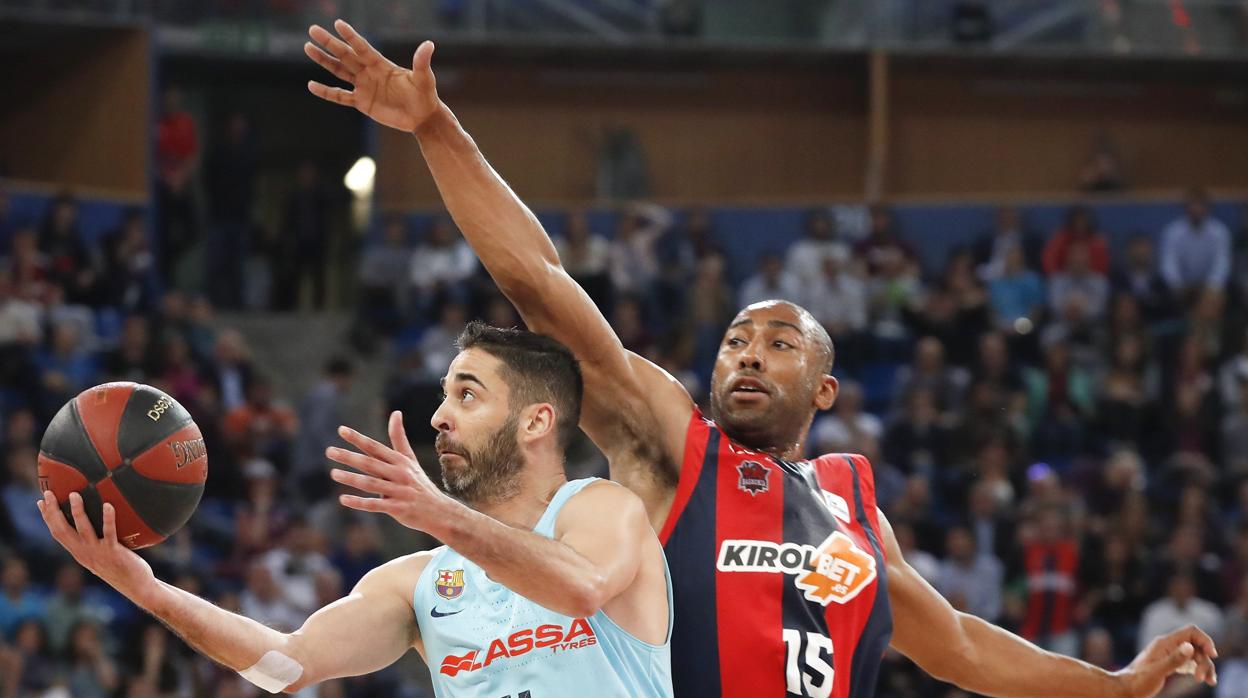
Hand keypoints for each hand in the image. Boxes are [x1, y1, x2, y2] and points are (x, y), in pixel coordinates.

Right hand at [37, 491, 156, 602]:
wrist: (136, 586)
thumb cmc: (122, 567)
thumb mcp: (102, 554)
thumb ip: (96, 540)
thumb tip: (98, 519)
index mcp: (79, 552)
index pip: (58, 533)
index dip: (48, 518)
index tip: (41, 501)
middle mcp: (84, 553)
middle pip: (62, 530)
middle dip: (53, 511)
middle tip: (48, 493)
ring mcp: (97, 553)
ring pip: (83, 529)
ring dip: (77, 511)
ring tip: (74, 494)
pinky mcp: (113, 552)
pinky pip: (109, 532)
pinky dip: (108, 518)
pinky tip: (108, 505)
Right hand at [305, 19, 440, 132]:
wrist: (422, 117)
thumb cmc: (425, 95)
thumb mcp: (424, 78)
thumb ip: (421, 62)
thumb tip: (428, 44)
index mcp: (381, 64)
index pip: (363, 48)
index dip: (351, 37)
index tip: (338, 24)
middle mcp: (369, 72)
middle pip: (345, 55)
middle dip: (330, 43)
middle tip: (313, 29)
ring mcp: (364, 86)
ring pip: (339, 70)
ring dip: (324, 60)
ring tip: (308, 47)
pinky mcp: (361, 102)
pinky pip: (340, 96)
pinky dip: (326, 92)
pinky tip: (311, 85)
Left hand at [327, 410, 455, 534]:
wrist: (439, 511)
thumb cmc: (418, 483)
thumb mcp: (410, 459)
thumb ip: (399, 438)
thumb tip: (396, 412)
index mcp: (400, 461)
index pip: (376, 448)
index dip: (358, 439)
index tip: (341, 430)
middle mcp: (400, 474)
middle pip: (371, 464)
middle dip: (349, 457)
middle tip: (329, 451)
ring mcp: (399, 491)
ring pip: (371, 484)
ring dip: (351, 478)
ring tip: (333, 473)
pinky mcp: (398, 508)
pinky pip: (376, 505)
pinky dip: (359, 502)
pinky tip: (343, 499)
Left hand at [1115, 625, 1216, 695]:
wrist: (1125, 689)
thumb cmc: (1139, 681)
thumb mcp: (1158, 671)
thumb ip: (1174, 660)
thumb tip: (1190, 646)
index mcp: (1165, 643)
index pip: (1191, 631)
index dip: (1205, 640)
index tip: (1212, 655)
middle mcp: (1168, 645)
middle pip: (1196, 645)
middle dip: (1205, 660)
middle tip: (1203, 679)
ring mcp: (1170, 654)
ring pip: (1195, 655)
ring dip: (1205, 667)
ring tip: (1210, 682)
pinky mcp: (1171, 663)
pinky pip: (1190, 662)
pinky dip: (1199, 669)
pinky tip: (1205, 679)